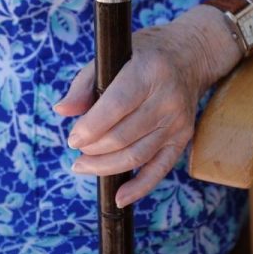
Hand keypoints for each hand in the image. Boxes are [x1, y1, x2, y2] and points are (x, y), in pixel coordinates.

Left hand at [54, 4, 241, 206]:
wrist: (190, 55)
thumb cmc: (142, 56)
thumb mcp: (111, 57)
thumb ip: (83, 85)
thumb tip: (62, 111)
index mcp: (147, 72)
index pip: (115, 108)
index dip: (90, 128)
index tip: (73, 138)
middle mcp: (166, 99)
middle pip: (123, 137)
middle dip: (92, 149)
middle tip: (77, 149)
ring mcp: (177, 121)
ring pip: (136, 157)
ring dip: (105, 167)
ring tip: (83, 166)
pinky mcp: (183, 138)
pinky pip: (159, 170)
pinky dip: (138, 188)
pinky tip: (119, 197)